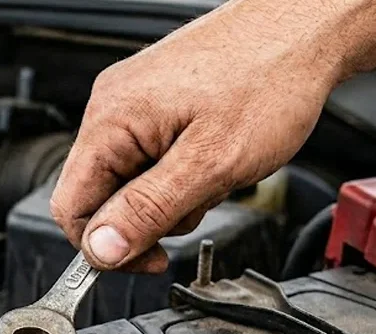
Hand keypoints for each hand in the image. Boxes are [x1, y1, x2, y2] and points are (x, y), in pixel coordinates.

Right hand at [50, 2, 344, 271]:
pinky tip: (213, 156)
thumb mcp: (211, 163)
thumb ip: (150, 210)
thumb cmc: (268, 78)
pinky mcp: (156, 103)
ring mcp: (133, 103)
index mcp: (112, 121)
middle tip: (199, 204)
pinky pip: (151, 157)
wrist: (304, 32)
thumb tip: (101, 250)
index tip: (148, 261)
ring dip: (172, 195)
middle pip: (101, 196)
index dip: (106, 247)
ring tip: (215, 173)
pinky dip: (182, 171)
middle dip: (150, 217)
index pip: (70, 208)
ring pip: (131, 181)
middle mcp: (112, 107)